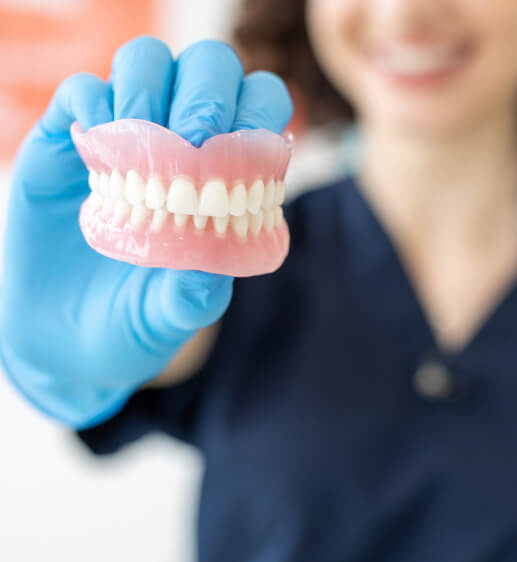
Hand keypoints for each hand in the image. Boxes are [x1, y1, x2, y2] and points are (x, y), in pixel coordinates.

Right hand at [0, 36, 292, 428]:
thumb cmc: (130, 329)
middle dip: (208, 91)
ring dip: (149, 89)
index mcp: (224, 185)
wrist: (60, 344)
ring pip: (147, 63)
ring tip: (141, 145)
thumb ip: (192, 300)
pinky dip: (93, 105)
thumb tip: (212, 272)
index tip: (241, 150)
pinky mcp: (68, 146)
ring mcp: (124, 143)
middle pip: (208, 69)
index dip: (258, 114)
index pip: (258, 114)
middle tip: (195, 137)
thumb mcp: (167, 322)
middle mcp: (179, 151)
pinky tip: (96, 149)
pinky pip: (82, 93)